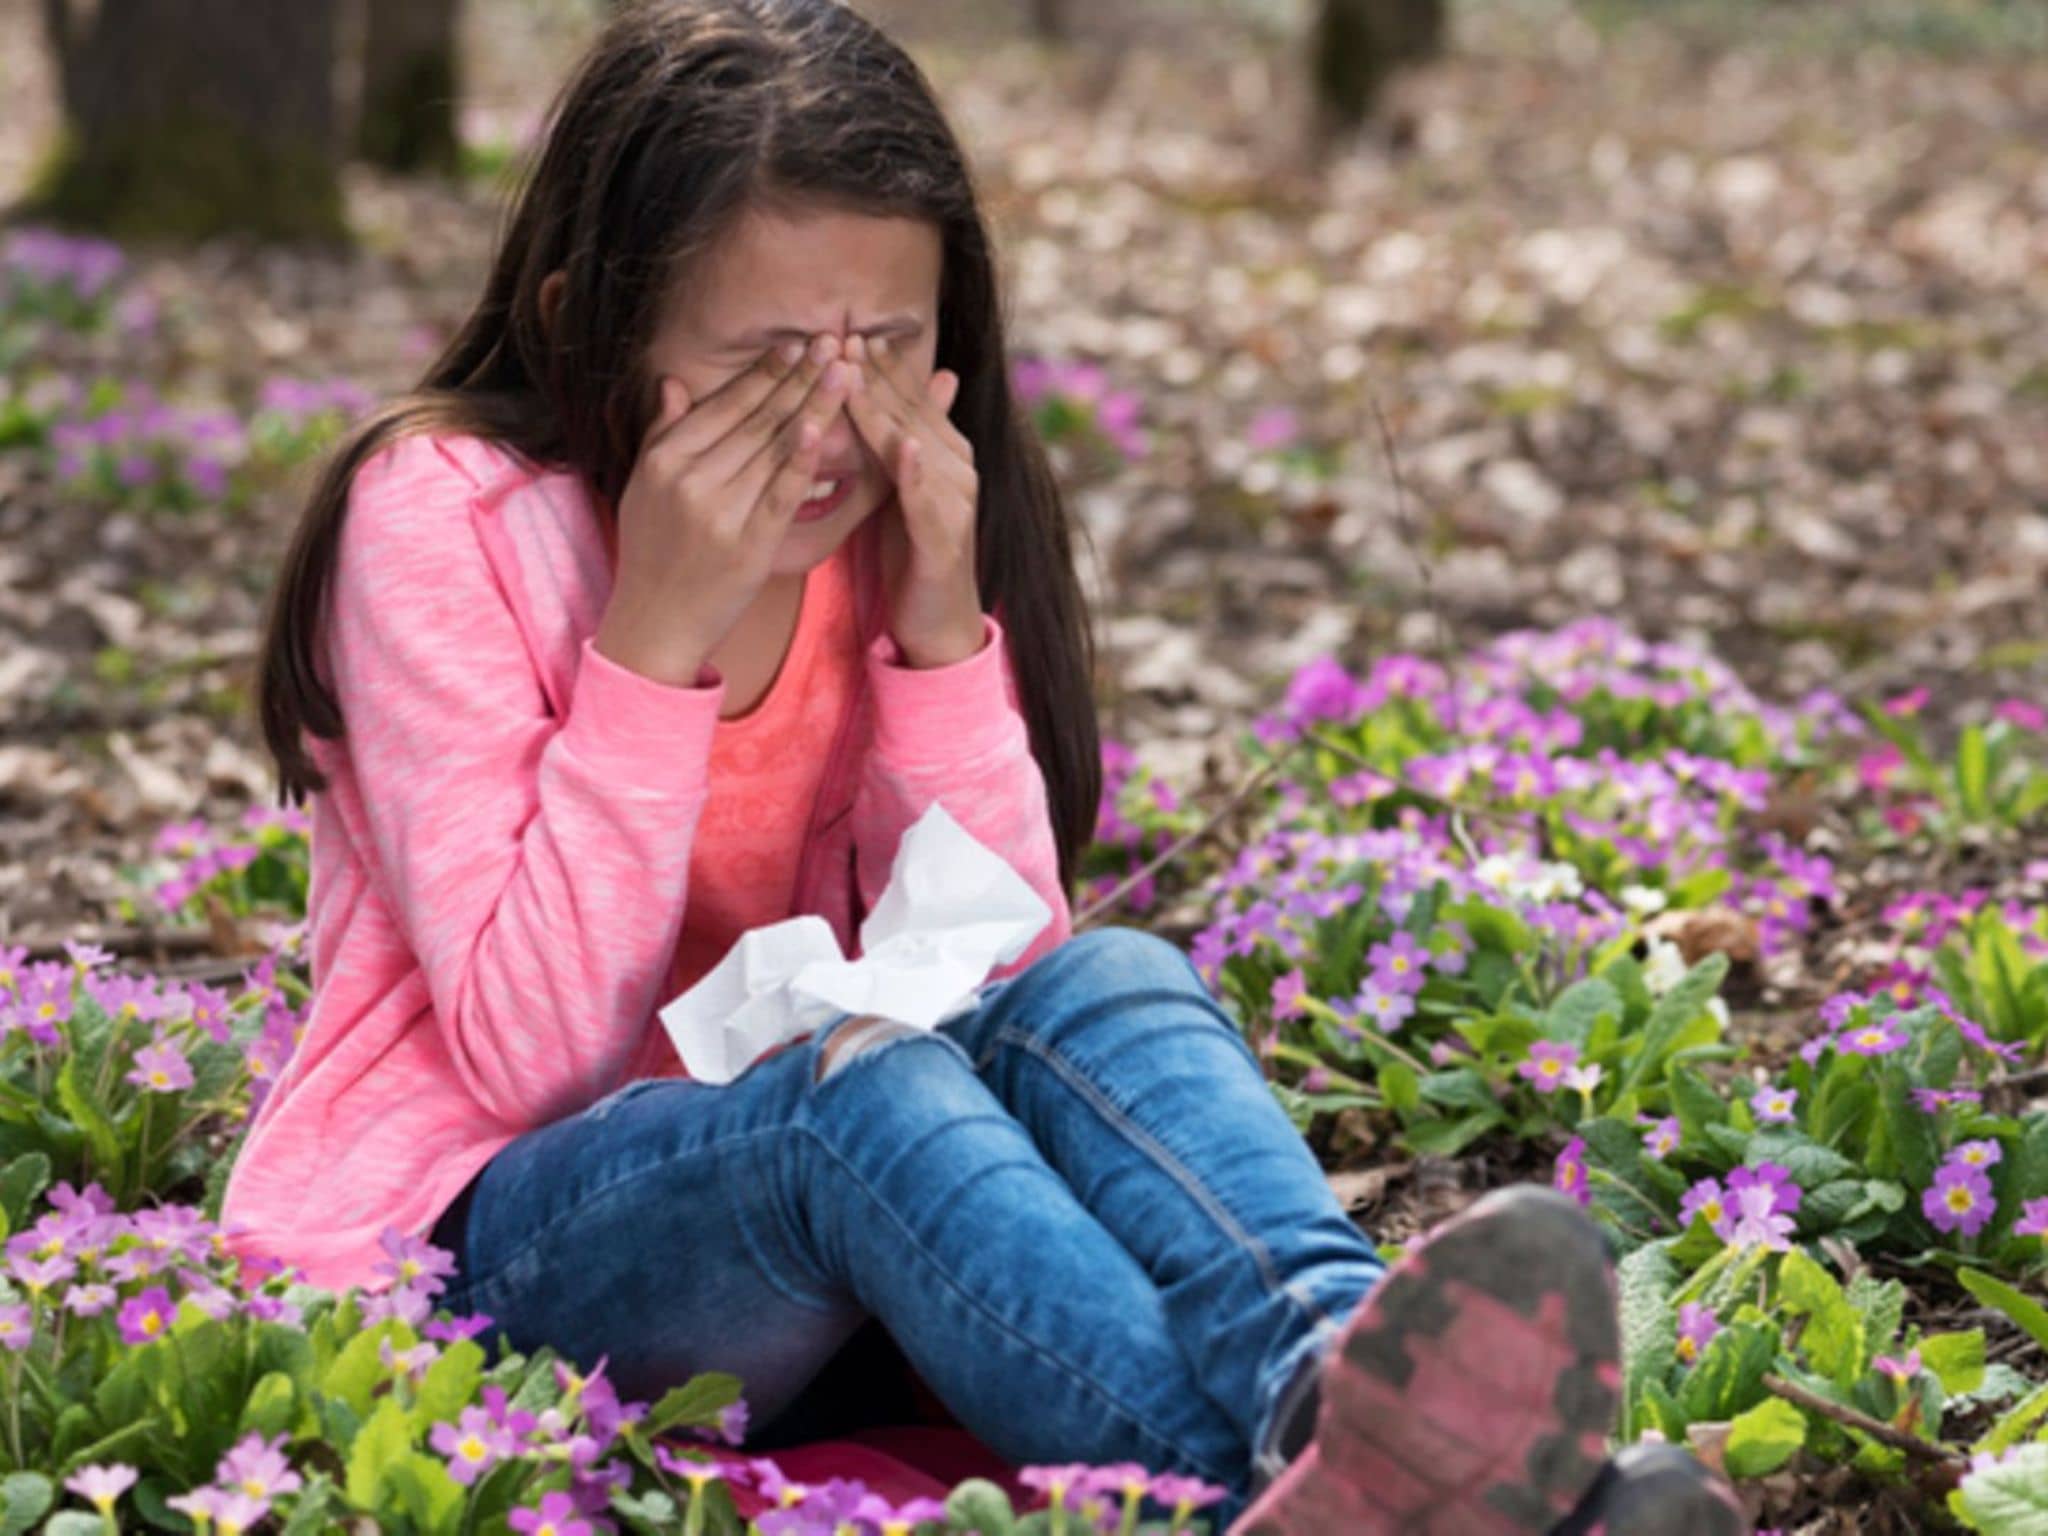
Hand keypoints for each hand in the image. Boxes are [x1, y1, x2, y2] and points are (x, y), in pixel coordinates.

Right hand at [595, 335, 851, 684]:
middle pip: (755, 418)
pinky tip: (823, 427)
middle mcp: (689, 478)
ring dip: (814, 405)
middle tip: (834, 340)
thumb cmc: (653, 554)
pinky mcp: (747, 544)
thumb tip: (675, 382)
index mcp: (666, 459)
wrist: (656, 624)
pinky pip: (781, 493)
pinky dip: (802, 459)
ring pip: (774, 447)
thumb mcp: (643, 489)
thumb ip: (663, 434)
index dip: (766, 373)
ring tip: (846, 371)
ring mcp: (718, 510)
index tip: (799, 344)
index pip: (725, 405)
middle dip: (799, 377)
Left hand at [844, 333, 985, 668]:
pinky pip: (928, 499)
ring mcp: (955, 503)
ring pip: (916, 445)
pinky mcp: (945, 539)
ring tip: (857, 373)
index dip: (877, 365)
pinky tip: (902, 444)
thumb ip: (887, 442)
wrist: (937, 622)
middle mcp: (956, 469)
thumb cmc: (910, 553)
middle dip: (875, 373)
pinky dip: (916, 470)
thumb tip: (868, 400)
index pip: (907, 398)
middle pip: (910, 411)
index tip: (843, 332)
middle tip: (842, 335)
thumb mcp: (896, 488)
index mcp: (941, 454)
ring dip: (887, 408)